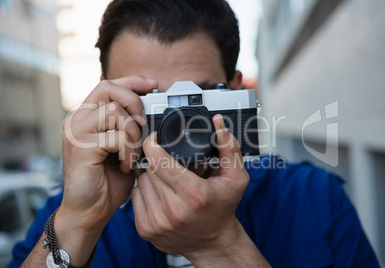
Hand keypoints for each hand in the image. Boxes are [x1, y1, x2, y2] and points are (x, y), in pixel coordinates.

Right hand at [60, 76, 157, 231]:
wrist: (90, 210)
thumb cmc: (107, 181)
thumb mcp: (122, 148)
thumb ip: (129, 128)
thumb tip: (150, 112)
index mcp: (88, 117)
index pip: (108, 85)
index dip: (132, 81)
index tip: (153, 85)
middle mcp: (77, 119)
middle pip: (108, 88)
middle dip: (134, 103)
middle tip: (143, 124)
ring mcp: (76, 132)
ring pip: (114, 112)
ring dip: (133, 133)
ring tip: (133, 153)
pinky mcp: (81, 147)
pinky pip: (116, 137)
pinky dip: (128, 152)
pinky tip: (126, 166)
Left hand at [132, 114, 249, 259]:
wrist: (213, 243)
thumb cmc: (223, 209)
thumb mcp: (236, 178)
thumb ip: (228, 147)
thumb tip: (218, 123)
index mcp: (195, 195)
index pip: (160, 161)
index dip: (153, 144)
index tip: (155, 139)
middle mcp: (174, 210)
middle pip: (149, 169)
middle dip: (156, 160)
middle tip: (169, 162)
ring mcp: (157, 222)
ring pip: (141, 182)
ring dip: (150, 176)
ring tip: (167, 179)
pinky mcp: (146, 230)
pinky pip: (135, 197)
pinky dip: (144, 191)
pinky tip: (159, 193)